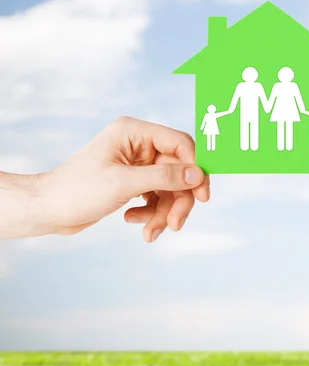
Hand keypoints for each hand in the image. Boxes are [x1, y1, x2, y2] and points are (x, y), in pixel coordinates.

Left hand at [32, 117, 208, 241]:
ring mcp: (137, 165)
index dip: (195, 168)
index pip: (180, 144)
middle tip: (175, 224)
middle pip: (178, 171)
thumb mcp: (123, 183)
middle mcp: (139, 145)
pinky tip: (132, 220)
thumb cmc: (77, 190)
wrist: (48, 210)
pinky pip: (156, 198)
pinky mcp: (133, 183)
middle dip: (178, 200)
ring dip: (163, 213)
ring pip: (169, 188)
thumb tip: (198, 174)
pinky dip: (150, 214)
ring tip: (150, 233)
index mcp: (134, 132)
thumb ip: (164, 177)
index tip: (202, 195)